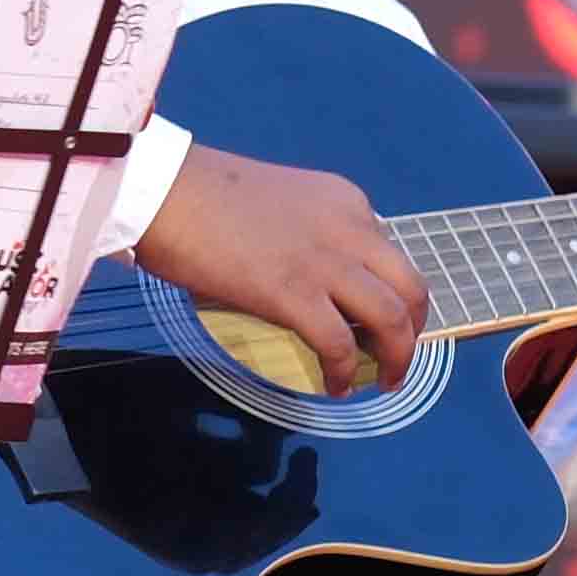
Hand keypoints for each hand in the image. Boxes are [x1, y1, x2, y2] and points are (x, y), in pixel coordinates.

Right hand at [134, 145, 425, 393]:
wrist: (164, 190)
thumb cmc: (200, 194)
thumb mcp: (278, 204)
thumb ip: (304, 234)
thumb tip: (300, 277)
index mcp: (345, 202)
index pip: (388, 253)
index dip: (389, 292)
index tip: (373, 318)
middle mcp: (350, 229)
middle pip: (410, 287)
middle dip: (413, 329)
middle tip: (395, 356)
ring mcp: (326, 262)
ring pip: (391, 318)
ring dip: (395, 357)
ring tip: (383, 380)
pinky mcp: (295, 294)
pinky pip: (339, 344)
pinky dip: (345, 371)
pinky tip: (337, 385)